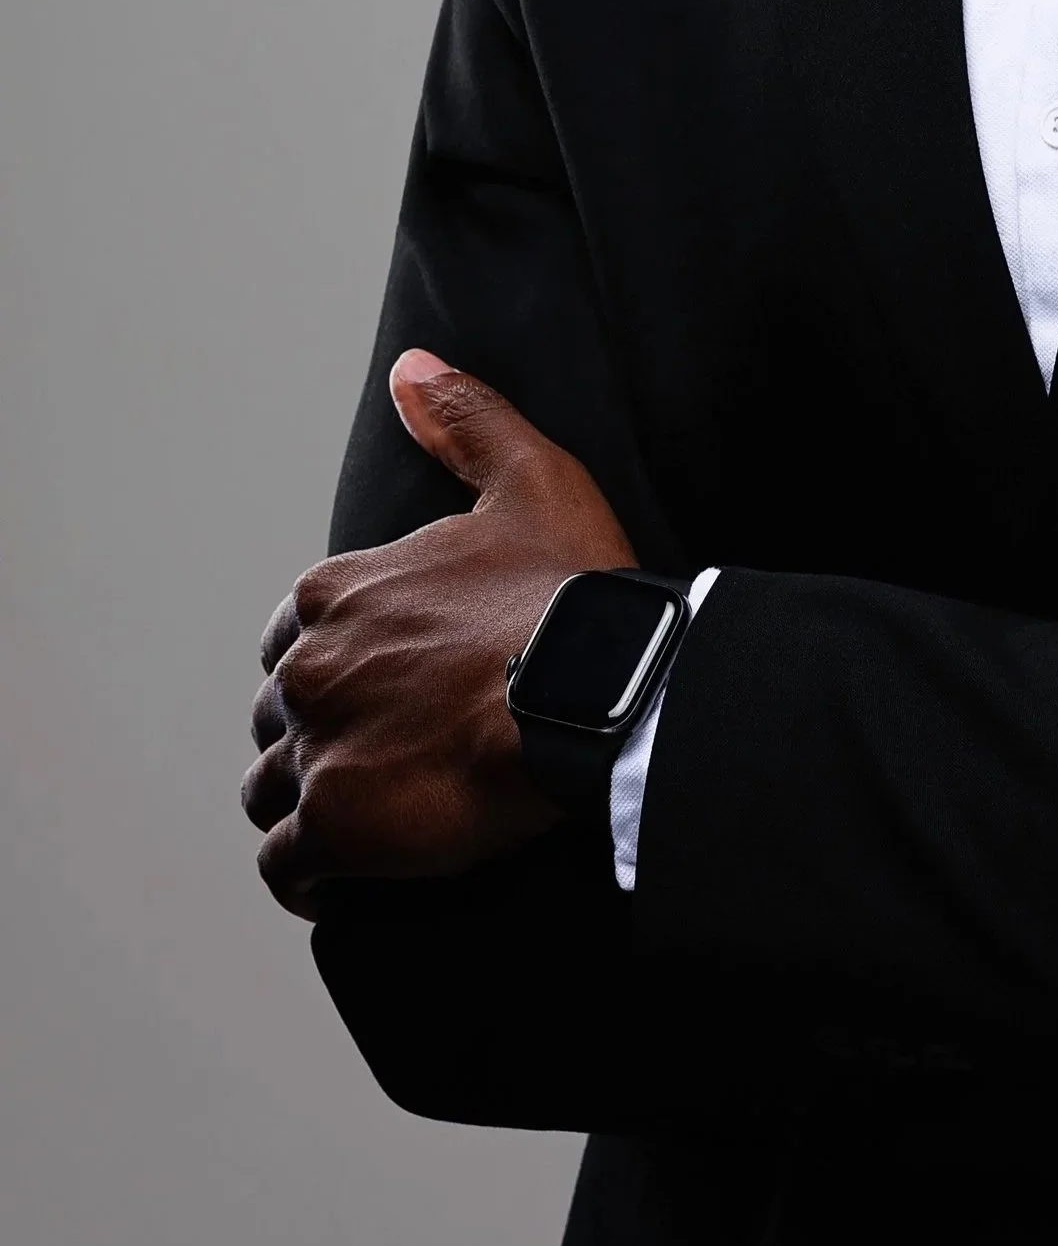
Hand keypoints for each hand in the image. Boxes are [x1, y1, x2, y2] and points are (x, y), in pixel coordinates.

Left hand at [242, 350, 636, 917]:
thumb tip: (412, 368)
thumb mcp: (530, 478)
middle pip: (280, 712)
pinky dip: (307, 874)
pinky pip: (286, 865)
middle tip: (388, 751)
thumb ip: (467, 419)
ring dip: (305, 800)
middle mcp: (309, 665)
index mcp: (339, 591)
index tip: (386, 680)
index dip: (336, 657)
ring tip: (368, 815)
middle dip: (319, 730)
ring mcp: (317, 746)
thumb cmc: (571, 589)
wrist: (599, 687)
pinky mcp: (335, 825)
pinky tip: (342, 877)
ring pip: (270, 786)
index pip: (294, 634)